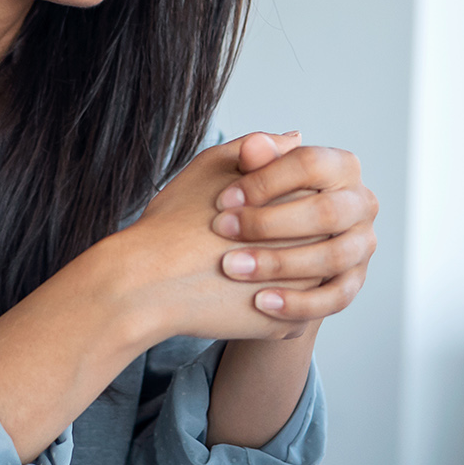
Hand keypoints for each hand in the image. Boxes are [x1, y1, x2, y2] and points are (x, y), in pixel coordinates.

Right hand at [107, 135, 319, 343]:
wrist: (147, 283)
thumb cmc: (173, 222)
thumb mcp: (214, 166)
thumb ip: (261, 148)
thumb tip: (296, 139)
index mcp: (300, 199)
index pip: (315, 195)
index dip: (280, 200)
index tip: (247, 208)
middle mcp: (312, 245)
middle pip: (317, 238)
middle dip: (288, 239)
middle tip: (244, 242)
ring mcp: (304, 289)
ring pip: (310, 278)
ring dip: (286, 273)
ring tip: (242, 267)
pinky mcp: (287, 325)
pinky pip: (293, 313)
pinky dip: (273, 305)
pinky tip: (241, 295)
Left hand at [213, 134, 376, 323]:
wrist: (251, 251)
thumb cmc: (250, 204)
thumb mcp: (243, 175)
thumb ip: (252, 159)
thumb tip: (256, 144)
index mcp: (340, 166)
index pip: (310, 164)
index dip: (265, 180)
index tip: (223, 199)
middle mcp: (361, 203)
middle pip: (326, 212)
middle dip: (269, 223)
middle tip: (222, 231)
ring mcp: (362, 244)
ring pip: (332, 256)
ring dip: (280, 263)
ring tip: (233, 268)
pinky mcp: (353, 281)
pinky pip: (335, 297)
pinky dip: (298, 302)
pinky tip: (260, 302)